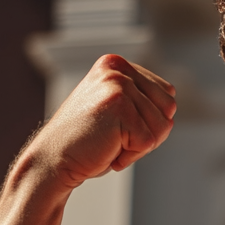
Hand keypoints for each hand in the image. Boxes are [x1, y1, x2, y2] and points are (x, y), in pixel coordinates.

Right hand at [26, 54, 175, 187]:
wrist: (52, 160)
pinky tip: (105, 150)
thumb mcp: (115, 109)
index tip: (117, 126)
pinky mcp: (119, 108)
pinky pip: (149, 142)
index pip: (166, 94)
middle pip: (169, 109)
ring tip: (109, 142)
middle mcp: (117, 69)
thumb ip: (141, 99)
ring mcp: (118, 86)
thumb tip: (172, 105)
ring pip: (163, 126)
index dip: (149, 121)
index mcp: (116, 64)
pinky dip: (130, 156)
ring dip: (139, 146)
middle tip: (114, 137)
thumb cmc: (86, 141)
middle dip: (148, 132)